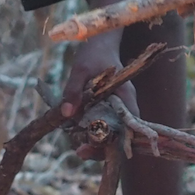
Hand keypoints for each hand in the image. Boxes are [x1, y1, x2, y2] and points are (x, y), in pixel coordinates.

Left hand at [60, 39, 137, 159]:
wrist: (100, 41)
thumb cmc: (94, 53)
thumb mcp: (80, 70)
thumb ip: (74, 91)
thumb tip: (66, 114)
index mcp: (126, 97)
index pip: (127, 129)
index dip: (113, 144)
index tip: (91, 148)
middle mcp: (126, 106)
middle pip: (120, 136)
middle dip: (102, 148)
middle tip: (80, 152)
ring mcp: (119, 107)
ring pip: (112, 133)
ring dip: (96, 141)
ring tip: (77, 147)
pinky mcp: (109, 107)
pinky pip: (104, 124)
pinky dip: (93, 131)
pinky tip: (78, 133)